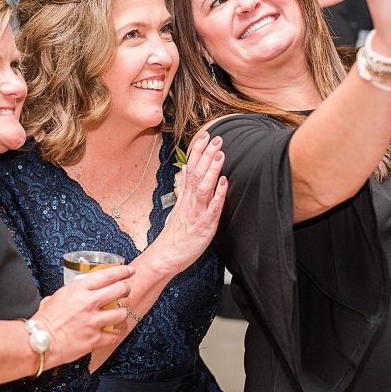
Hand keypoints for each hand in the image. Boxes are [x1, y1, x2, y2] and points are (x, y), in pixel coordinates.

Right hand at [33, 264, 132, 365]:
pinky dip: (115, 334)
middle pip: (120, 290)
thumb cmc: (44, 320)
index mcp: (79, 289)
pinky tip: (112, 333)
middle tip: (125, 291)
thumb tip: (76, 292)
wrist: (39, 341)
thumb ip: (70, 293)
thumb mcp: (56, 297)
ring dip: (121, 313)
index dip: (122, 272)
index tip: (129, 271)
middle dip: (126, 289)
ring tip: (117, 315)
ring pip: (122, 313)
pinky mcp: (95, 339)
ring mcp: (93, 321)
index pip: (107, 275)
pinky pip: (115, 335)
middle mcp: (89, 303)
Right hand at [160, 131, 226, 272]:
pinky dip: (218, 194)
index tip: (205, 136)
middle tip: (216, 138)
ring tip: (220, 155)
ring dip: (212, 169)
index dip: (198, 151)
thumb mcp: (178, 207)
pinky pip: (212, 208)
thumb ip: (184, 188)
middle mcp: (190, 201)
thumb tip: (186, 169)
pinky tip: (224, 183)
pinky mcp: (204, 225)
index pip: (191, 168)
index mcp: (185, 196)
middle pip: (197, 173)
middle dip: (207, 154)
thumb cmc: (175, 234)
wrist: (166, 256)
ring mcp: (196, 212)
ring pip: (203, 186)